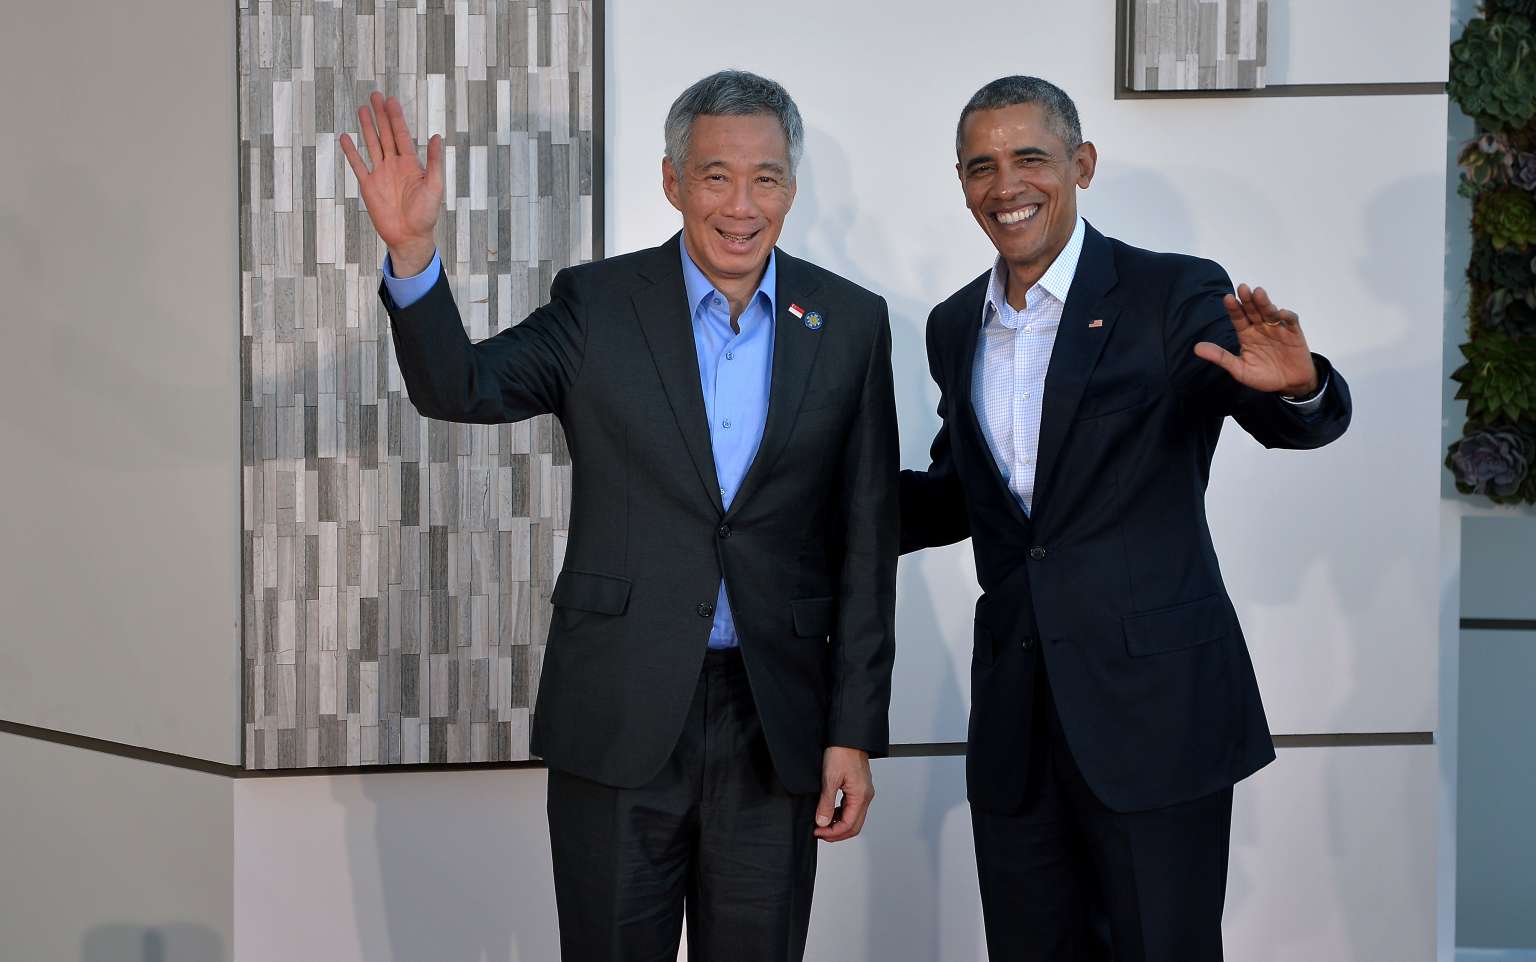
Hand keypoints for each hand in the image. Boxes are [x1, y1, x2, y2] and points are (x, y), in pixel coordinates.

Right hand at [339, 91, 443, 276]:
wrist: (409, 236)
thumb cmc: (426, 214)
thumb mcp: (435, 186)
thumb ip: (435, 162)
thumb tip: (437, 136)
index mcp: (411, 164)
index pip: (401, 135)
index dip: (396, 118)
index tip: (390, 100)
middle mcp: (394, 165)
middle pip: (385, 134)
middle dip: (381, 115)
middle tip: (375, 95)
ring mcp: (380, 174)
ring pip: (372, 145)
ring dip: (367, 127)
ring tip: (361, 109)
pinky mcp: (368, 186)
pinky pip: (358, 165)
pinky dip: (351, 152)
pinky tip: (346, 137)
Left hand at [813, 747, 873, 841]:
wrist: (847, 737)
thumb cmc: (842, 752)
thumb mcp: (830, 779)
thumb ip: (826, 803)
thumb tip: (823, 821)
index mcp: (860, 796)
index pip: (848, 825)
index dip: (832, 833)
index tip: (818, 832)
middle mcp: (865, 796)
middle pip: (854, 826)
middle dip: (836, 833)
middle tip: (820, 833)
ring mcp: (863, 792)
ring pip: (854, 818)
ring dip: (838, 825)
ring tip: (822, 824)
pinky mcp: (859, 788)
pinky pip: (852, 808)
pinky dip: (841, 814)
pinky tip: (830, 812)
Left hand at [1194, 284, 1319, 396]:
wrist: (1290, 384)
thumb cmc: (1263, 376)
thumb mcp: (1240, 369)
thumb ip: (1221, 357)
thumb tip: (1196, 348)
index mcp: (1247, 334)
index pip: (1238, 318)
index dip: (1234, 308)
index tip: (1228, 298)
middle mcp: (1261, 328)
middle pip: (1253, 311)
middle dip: (1248, 300)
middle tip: (1242, 288)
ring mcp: (1277, 329)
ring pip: (1270, 312)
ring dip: (1264, 303)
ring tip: (1258, 293)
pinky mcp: (1294, 333)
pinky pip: (1290, 321)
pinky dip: (1287, 316)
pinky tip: (1280, 313)